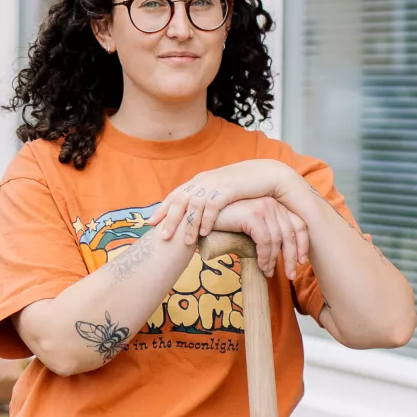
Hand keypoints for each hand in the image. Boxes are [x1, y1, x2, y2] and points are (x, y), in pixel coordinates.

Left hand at [148, 159, 301, 245]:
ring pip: (195, 205)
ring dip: (189, 225)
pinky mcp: (229, 188)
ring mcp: (215, 183)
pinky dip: (207, 220)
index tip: (150, 223)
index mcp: (199, 182)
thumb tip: (196, 217)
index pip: (176, 195)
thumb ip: (207, 202)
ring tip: (186, 242)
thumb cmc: (243, 187)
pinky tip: (204, 233)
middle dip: (169, 220)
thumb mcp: (220, 192)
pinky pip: (213, 205)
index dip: (162, 209)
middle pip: (180, 201)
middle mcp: (204, 181)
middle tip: (161, 237)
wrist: (267, 173)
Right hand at [211, 197, 309, 279]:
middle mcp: (272, 202)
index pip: (299, 224)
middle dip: (292, 257)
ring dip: (274, 260)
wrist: (201, 219)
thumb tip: (284, 253)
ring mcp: (263, 206)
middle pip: (291, 233)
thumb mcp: (251, 228)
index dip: (303, 244)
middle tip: (291, 275)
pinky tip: (261, 266)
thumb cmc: (225, 226)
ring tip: (267, 272)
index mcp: (275, 204)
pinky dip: (264, 256)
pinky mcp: (252, 215)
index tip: (301, 262)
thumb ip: (267, 233)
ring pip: (277, 240)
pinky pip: (265, 241)